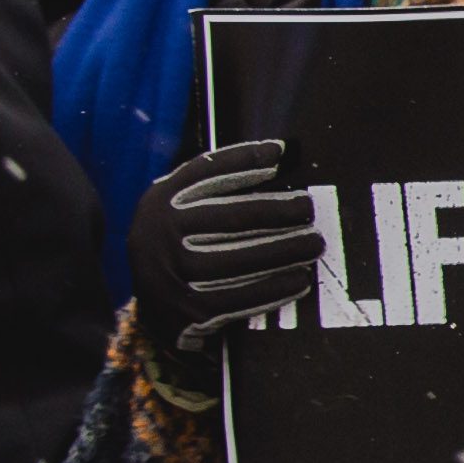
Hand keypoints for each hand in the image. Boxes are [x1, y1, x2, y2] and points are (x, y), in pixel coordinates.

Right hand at [129, 138, 320, 354]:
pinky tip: (300, 279)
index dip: (243, 162)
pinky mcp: (191, 311)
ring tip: (314, 244)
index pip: (204, 175)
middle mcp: (162, 236)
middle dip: (278, 211)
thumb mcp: (178, 204)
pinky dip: (275, 288)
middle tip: (309, 209)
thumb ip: (215, 176)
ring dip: (285, 250)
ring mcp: (175, 276)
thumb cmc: (178, 241)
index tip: (280, 154)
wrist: (148, 307)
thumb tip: (276, 151)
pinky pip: (241, 298)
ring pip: (239, 259)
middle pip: (231, 217)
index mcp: (161, 204)